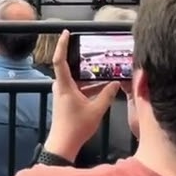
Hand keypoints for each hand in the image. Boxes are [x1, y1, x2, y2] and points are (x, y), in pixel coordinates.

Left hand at [42, 31, 122, 160]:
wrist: (64, 142)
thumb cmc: (77, 126)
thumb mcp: (97, 109)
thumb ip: (107, 95)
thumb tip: (115, 83)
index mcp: (64, 85)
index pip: (60, 60)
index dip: (62, 44)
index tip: (66, 33)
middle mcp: (60, 86)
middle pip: (69, 67)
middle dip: (81, 58)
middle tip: (94, 49)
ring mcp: (62, 93)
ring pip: (75, 78)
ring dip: (87, 74)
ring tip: (104, 68)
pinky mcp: (66, 99)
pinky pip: (77, 86)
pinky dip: (87, 84)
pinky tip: (102, 85)